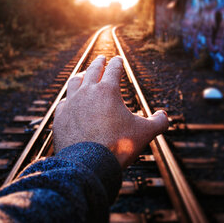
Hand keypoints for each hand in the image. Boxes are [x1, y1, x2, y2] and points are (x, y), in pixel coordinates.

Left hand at [53, 55, 168, 167]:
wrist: (88, 164)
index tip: (118, 60)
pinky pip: (64, 102)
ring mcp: (71, 103)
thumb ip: (158, 122)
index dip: (117, 63)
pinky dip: (69, 98)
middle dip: (99, 63)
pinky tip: (70, 101)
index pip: (113, 69)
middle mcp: (87, 92)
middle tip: (102, 59)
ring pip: (74, 82)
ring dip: (81, 75)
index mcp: (107, 90)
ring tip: (83, 74)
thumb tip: (164, 116)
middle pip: (92, 70)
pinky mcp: (60, 117)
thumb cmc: (118, 146)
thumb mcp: (144, 133)